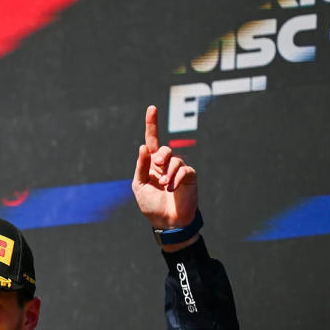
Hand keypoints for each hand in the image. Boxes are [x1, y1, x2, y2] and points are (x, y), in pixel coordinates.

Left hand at [132, 105, 197, 230]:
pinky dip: (176, 178)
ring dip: (167, 172)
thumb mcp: (139, 185)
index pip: (152, 141)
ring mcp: (178, 169)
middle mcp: (165, 164)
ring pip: (174, 159)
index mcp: (151, 164)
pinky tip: (172, 189)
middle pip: (164, 149)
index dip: (152, 124)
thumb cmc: (151, 204)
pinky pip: (184, 170)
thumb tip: (143, 146)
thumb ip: (141, 166)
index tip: (152, 108)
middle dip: (160, 155)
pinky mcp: (189, 176)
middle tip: (157, 165)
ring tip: (164, 185)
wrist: (167, 221)